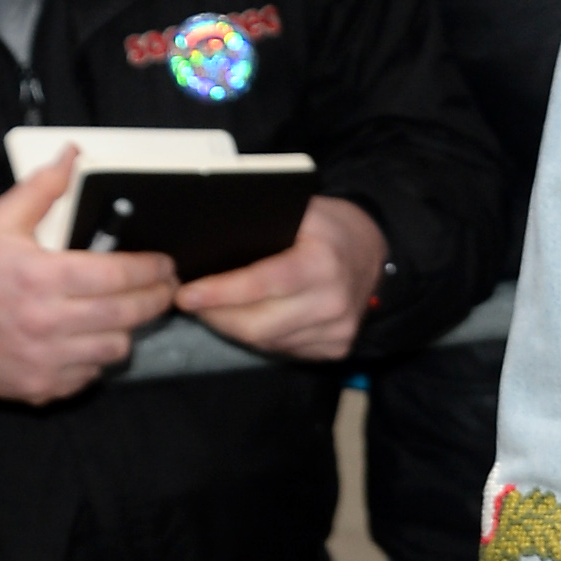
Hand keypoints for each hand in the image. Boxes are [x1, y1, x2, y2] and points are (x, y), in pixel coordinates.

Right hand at [0, 148, 174, 402]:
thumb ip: (40, 190)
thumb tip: (71, 157)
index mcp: (39, 277)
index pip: (115, 275)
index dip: (148, 269)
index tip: (164, 264)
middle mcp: (45, 322)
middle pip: (125, 314)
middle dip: (154, 298)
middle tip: (164, 287)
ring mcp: (46, 360)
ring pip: (115, 348)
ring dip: (126, 330)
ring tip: (124, 312)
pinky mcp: (44, 387)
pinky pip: (91, 374)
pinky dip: (96, 358)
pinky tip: (90, 338)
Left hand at [176, 191, 385, 360]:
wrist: (374, 253)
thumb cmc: (328, 228)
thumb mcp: (302, 211)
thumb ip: (262, 223)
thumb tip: (207, 236)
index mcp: (322, 263)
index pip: (261, 284)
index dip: (219, 292)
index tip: (186, 295)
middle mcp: (332, 302)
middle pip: (258, 324)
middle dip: (215, 315)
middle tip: (190, 302)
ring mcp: (336, 331)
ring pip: (266, 342)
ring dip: (232, 328)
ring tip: (212, 309)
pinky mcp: (335, 348)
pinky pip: (283, 349)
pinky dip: (258, 336)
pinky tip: (247, 318)